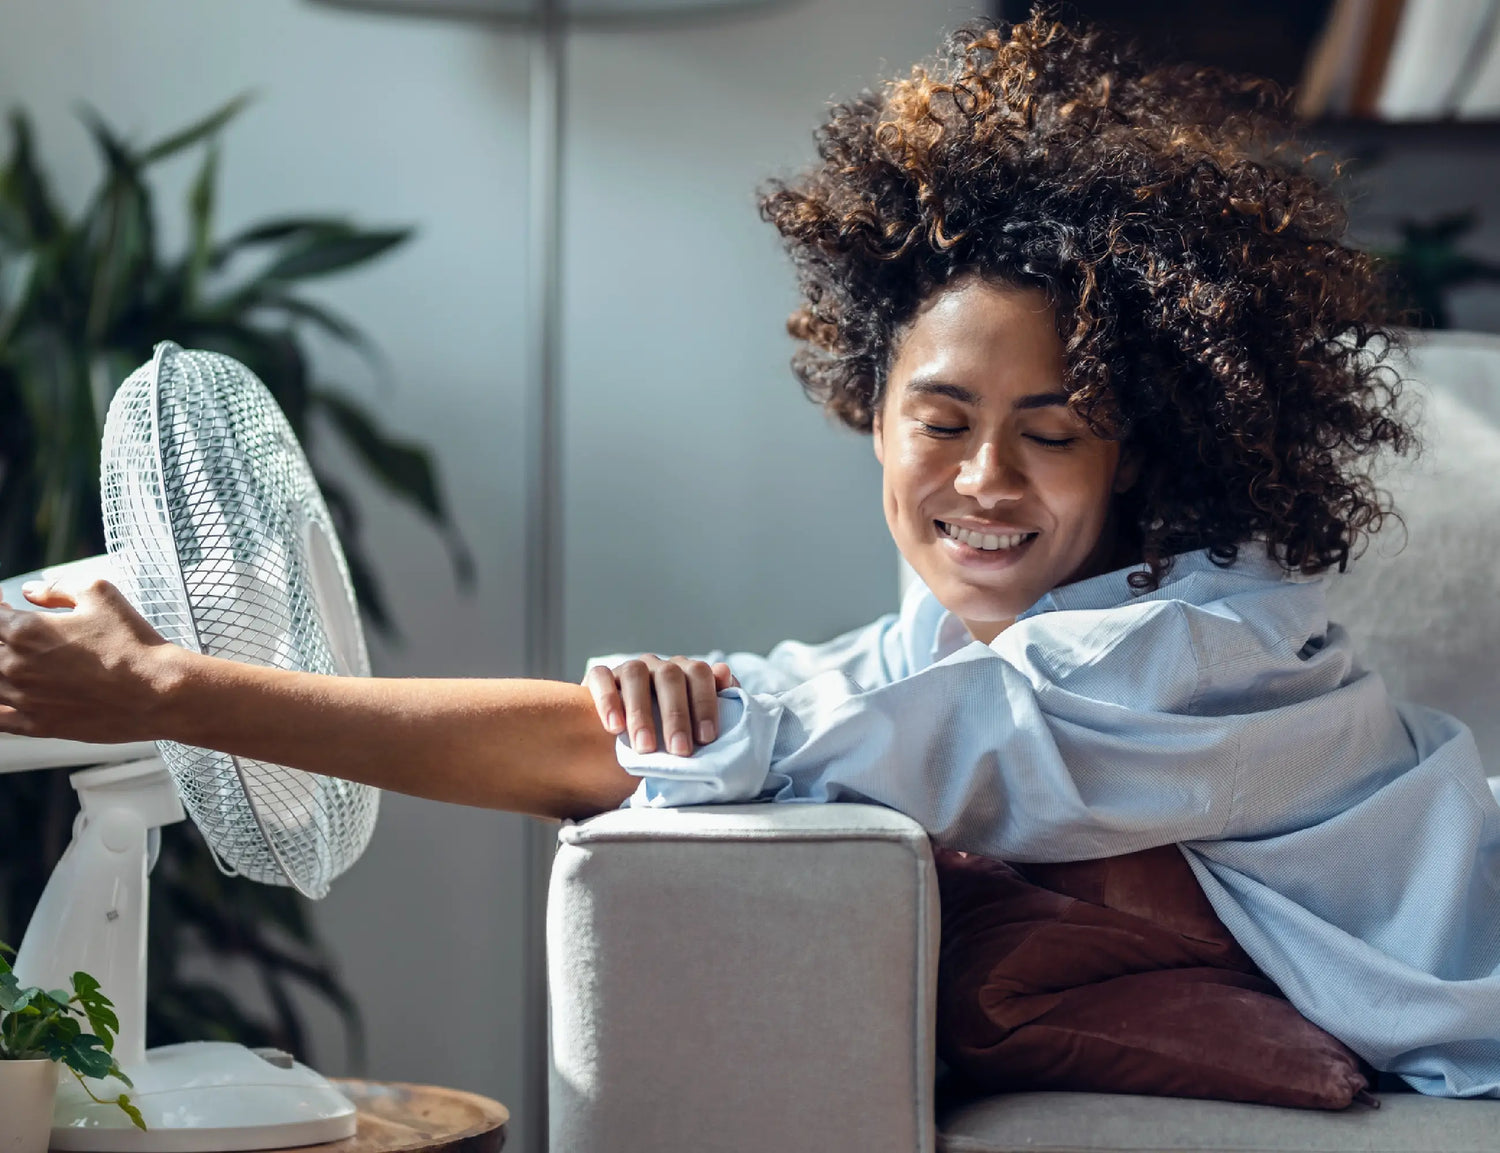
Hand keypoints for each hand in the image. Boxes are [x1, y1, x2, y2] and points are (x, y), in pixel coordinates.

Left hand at [0, 578, 181, 742]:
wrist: (158, 691)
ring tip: (22, 661)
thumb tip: (31, 592)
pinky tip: (9, 695)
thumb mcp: (101, 594)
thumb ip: (58, 588)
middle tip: (24, 635)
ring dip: (1, 668)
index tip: (7, 606)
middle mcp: (16, 666)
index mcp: (26, 631)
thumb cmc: (133, 642)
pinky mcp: (38, 726)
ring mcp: (23, 699)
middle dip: (2, 638)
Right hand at [582, 655, 738, 756]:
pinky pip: (601, 678)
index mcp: (685, 672)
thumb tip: (725, 673)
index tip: (706, 738)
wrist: (625, 747)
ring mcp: (627, 669)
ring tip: (645, 747)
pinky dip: (607, 700)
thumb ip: (717, 703)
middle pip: (670, 676)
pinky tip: (614, 727)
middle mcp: (658, 666)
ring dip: (641, 712)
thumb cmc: (669, 738)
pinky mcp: (599, 678)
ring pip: (635, 674)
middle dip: (676, 715)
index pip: (700, 674)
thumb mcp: (695, 728)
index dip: (705, 704)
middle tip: (679, 750)